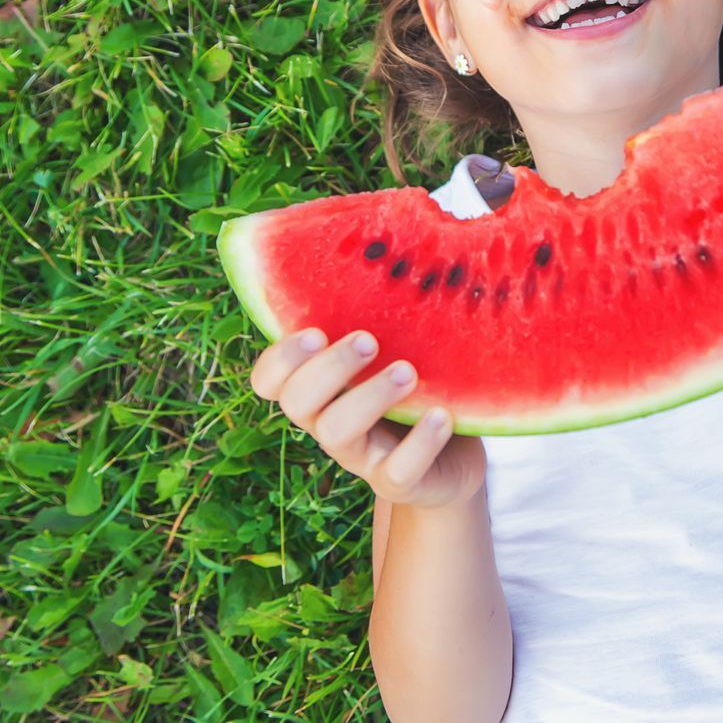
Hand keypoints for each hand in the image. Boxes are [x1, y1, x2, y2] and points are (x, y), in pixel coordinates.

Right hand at [249, 327, 486, 509]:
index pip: (268, 380)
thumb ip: (375, 316)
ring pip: (337, 433)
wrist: (455, 459)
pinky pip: (397, 472)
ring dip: (370, 397)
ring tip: (408, 372)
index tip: (316, 332)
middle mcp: (329, 421)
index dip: (279, 359)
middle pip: (297, 401)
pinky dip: (420, 441)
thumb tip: (373, 240)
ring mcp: (361, 456)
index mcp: (320, 388)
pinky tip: (443, 413)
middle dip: (328, 368)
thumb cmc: (415, 390)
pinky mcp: (399, 482)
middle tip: (368, 340)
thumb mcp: (395, 350)